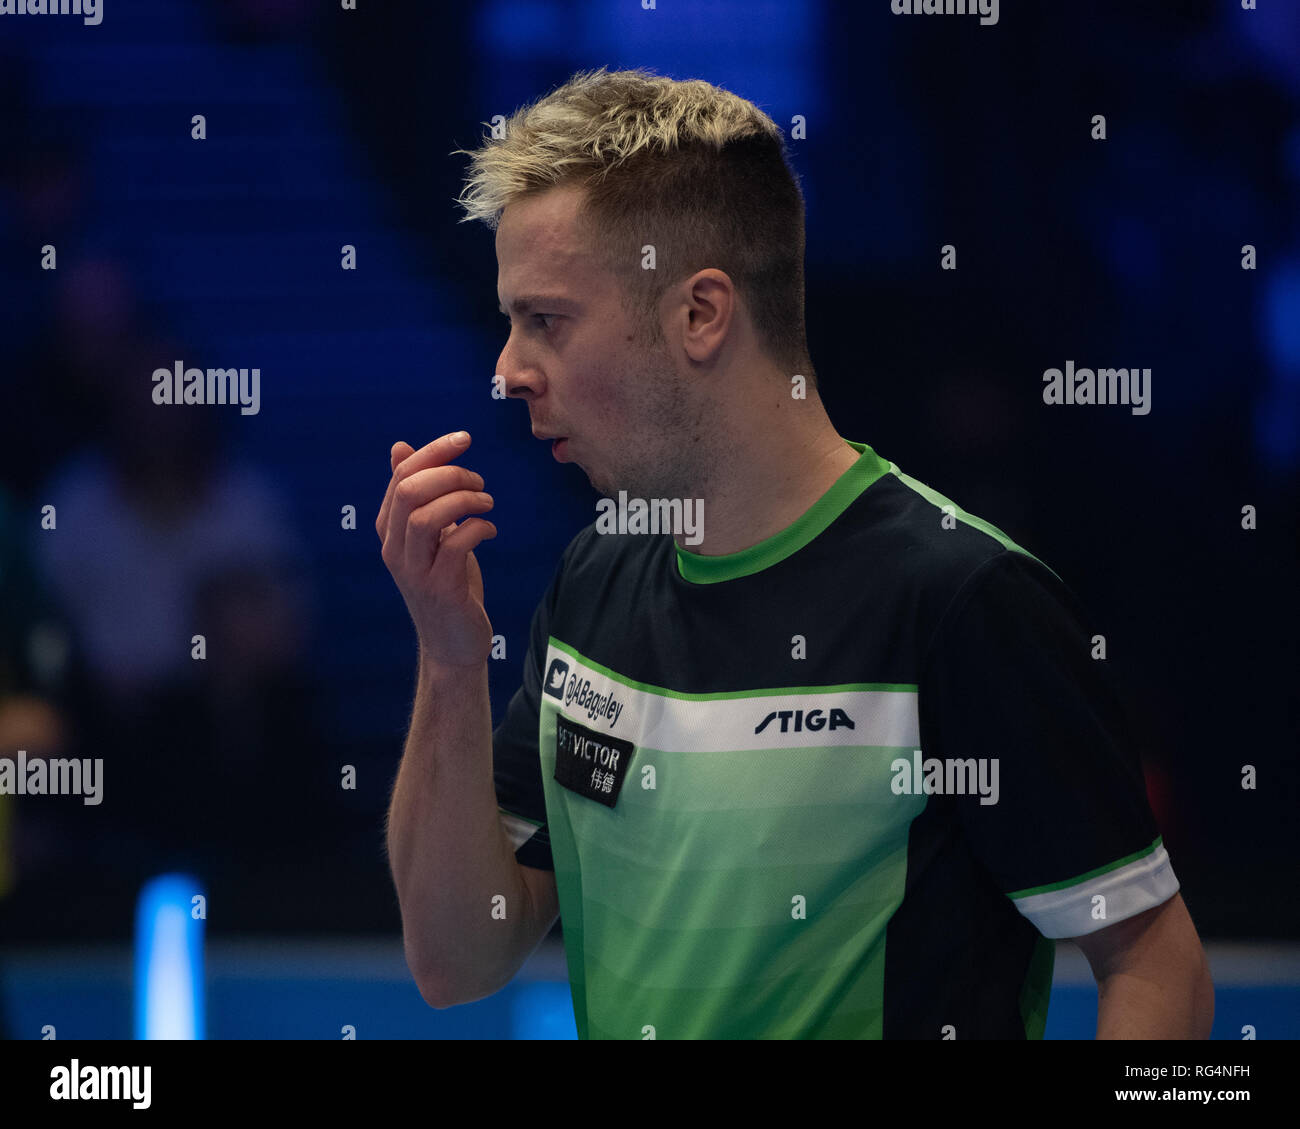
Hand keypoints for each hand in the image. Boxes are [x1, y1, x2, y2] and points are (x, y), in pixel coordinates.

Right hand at [375, 431, 496, 668]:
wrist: (452, 642)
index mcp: (390, 529)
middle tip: (479, 482)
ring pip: (426, 517)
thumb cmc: (445, 581)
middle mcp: (395, 548)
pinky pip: (455, 546)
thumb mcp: (431, 534)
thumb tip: (399, 448)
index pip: (402, 476)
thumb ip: (416, 494)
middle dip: (450, 474)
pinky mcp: (440, 589)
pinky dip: (477, 528)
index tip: (464, 439)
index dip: (433, 451)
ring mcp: (415, 571)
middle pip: (410, 492)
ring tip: (486, 504)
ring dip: (464, 500)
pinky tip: (489, 530)